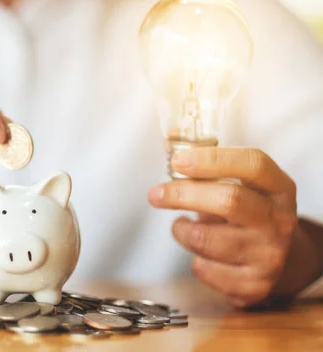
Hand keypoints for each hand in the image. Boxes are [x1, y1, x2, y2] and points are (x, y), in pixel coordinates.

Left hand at [148, 147, 299, 306]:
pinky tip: (201, 253)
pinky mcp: (254, 284)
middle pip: (230, 201)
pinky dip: (193, 259)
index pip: (253, 165)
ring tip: (182, 226)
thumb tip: (170, 152)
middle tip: (155, 194)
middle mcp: (280, 220)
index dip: (212, 160)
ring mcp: (269, 255)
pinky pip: (204, 269)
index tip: (177, 161)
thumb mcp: (240, 186)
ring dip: (182, 231)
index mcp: (279, 188)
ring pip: (206, 239)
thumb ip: (208, 170)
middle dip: (183, 194)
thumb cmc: (244, 214)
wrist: (273, 260)